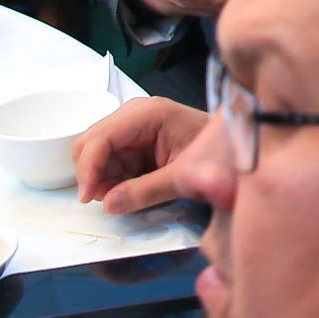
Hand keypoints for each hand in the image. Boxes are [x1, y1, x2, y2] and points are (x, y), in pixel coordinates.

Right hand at [76, 96, 211, 211]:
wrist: (231, 146)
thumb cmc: (214, 153)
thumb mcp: (182, 175)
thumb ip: (146, 191)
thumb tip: (109, 204)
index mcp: (148, 114)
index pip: (101, 138)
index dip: (88, 168)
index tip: (87, 197)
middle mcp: (134, 113)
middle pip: (89, 141)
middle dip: (92, 173)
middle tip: (108, 198)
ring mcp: (132, 124)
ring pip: (94, 152)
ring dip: (101, 177)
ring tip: (126, 192)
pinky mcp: (133, 138)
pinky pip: (108, 158)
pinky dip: (110, 176)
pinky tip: (130, 185)